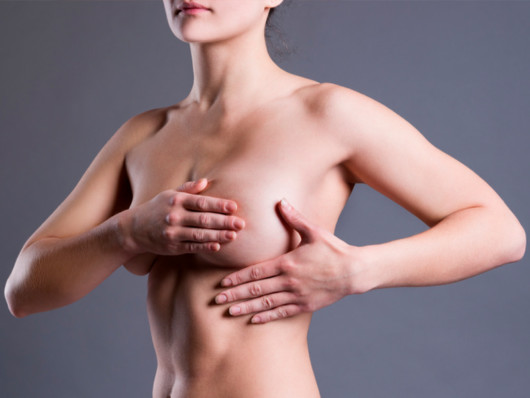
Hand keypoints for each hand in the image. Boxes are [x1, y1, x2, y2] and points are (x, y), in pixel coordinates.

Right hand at [121, 178, 244, 255]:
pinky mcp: (172, 247)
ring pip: (199, 234)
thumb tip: (206, 181)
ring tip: (233, 235)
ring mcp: (173, 232)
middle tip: (241, 223)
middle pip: (203, 219)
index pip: (202, 202)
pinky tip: (218, 246)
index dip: (219, 205)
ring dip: (218, 235)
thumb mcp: (169, 194)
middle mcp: (174, 216)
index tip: (234, 207)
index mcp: (176, 201)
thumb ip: (188, 189)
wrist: (134, 229)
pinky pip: (192, 247)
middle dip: (224, 221)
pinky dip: (205, 247)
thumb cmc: (157, 209)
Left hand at [214, 199, 366, 323]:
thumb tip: (280, 201)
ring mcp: (296, 295)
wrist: (354, 271)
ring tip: (229, 311)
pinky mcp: (305, 305)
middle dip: (235, 294)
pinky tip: (253, 319)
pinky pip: (281, 313)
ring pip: (266, 303)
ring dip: (246, 307)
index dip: (238, 278)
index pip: (256, 272)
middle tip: (217, 299)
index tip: (223, 282)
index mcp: (287, 263)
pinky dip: (266, 316)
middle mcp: (289, 281)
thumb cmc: (333, 250)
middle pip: (256, 289)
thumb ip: (294, 218)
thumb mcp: (313, 231)